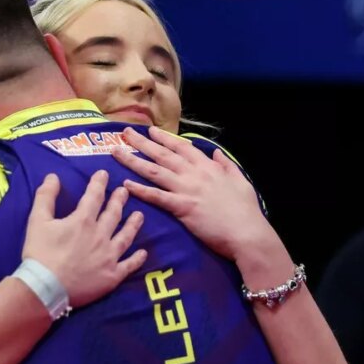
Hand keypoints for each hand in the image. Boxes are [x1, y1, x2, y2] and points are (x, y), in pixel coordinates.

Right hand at [22, 171, 146, 307]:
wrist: (45, 288)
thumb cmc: (40, 253)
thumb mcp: (37, 221)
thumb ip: (46, 197)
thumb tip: (53, 176)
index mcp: (83, 220)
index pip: (94, 196)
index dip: (99, 183)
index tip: (104, 174)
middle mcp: (101, 235)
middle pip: (113, 214)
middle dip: (119, 200)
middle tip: (125, 191)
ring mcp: (109, 256)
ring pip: (126, 237)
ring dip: (133, 224)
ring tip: (139, 215)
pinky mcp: (112, 276)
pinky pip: (129, 265)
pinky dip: (137, 259)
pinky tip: (142, 253)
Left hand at [112, 126, 276, 261]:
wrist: (247, 232)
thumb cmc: (246, 210)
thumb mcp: (240, 181)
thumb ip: (226, 165)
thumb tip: (216, 152)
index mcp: (208, 166)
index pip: (182, 147)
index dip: (164, 138)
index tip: (150, 131)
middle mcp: (194, 174)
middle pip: (162, 154)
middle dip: (142, 142)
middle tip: (124, 133)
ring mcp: (187, 189)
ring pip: (154, 171)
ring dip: (133, 161)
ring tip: (116, 152)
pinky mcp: (182, 207)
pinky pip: (157, 196)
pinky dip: (140, 190)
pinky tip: (125, 185)